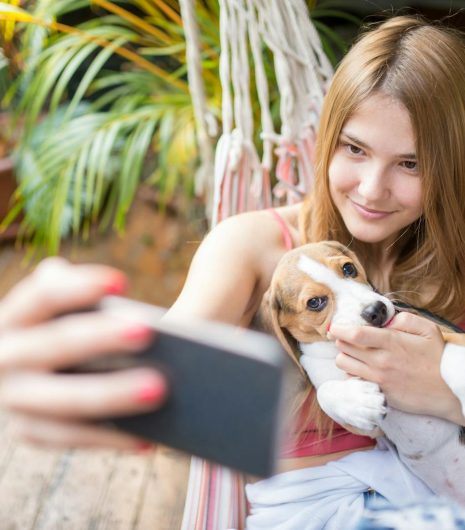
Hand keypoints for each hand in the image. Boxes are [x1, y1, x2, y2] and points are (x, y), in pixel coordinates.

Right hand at [0, 258, 167, 449]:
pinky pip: (71, 437)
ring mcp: (14, 398)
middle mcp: (6, 355)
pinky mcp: (30, 430)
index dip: (79, 287)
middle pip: (56, 343)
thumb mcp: (66, 308)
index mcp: (16, 316)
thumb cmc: (69, 329)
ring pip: (64, 399)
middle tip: (148, 333)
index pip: (43, 294)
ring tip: (159, 390)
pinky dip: (109, 437)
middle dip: (101, 337)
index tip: (121, 282)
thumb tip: (136, 303)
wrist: (34, 370)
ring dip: (112, 395)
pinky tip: (148, 436)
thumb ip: (84, 293)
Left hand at [328, 312, 461, 420]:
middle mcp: (381, 361)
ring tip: (354, 353)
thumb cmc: (438, 358)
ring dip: (345, 356)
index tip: (334, 327)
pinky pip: (353, 381)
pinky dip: (353, 374)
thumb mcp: (428, 330)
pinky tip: (362, 369)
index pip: (355, 334)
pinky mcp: (379, 393)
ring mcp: (378, 379)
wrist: (450, 391)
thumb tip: (385, 320)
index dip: (339, 329)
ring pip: (344, 364)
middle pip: (344, 348)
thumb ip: (404, 320)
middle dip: (341, 340)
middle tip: (346, 338)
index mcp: (391, 342)